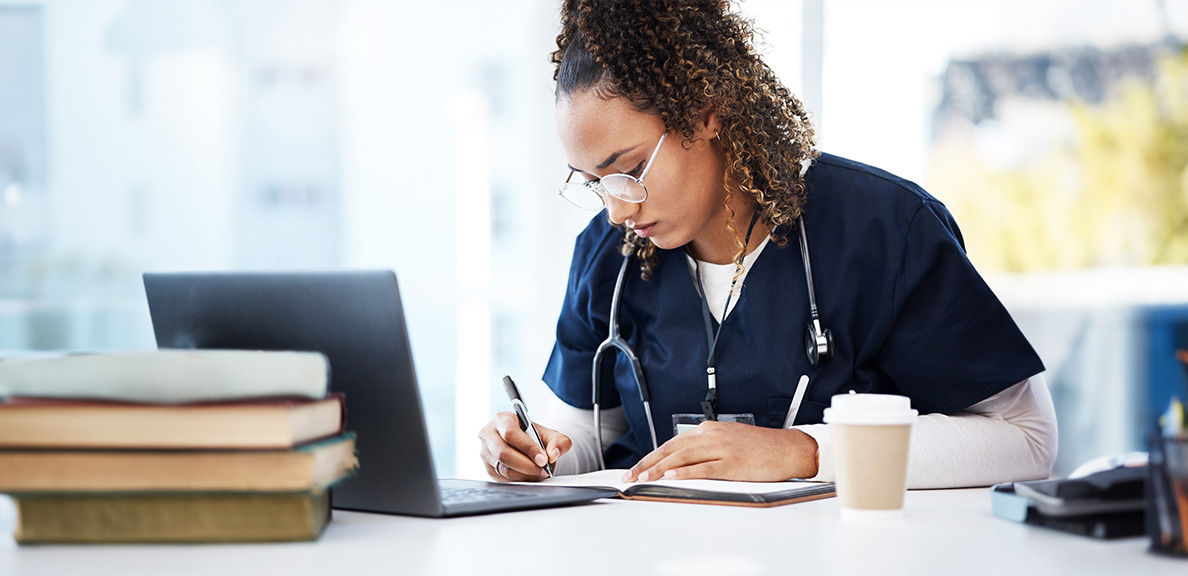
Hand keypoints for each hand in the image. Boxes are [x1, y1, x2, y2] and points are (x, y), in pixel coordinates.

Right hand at [479, 412, 571, 481]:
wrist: (528, 447)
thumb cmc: (537, 437)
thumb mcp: (552, 435)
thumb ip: (559, 442)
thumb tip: (553, 454)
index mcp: (503, 419)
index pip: (510, 433)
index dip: (527, 448)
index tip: (543, 459)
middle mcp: (489, 434)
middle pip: (503, 453)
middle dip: (526, 465)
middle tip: (543, 470)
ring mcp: (485, 452)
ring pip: (503, 468)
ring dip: (524, 474)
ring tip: (539, 473)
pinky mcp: (488, 468)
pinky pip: (503, 478)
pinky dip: (519, 480)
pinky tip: (529, 476)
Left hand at [621, 422, 818, 482]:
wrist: (787, 449)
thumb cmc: (760, 448)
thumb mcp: (727, 440)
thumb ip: (705, 447)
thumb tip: (681, 462)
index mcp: (708, 429)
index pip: (672, 443)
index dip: (651, 456)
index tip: (637, 467)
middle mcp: (711, 435)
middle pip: (671, 449)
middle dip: (648, 463)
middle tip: (631, 475)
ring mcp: (721, 448)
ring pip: (682, 458)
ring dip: (659, 469)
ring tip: (644, 478)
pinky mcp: (731, 463)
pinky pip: (703, 468)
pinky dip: (685, 472)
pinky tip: (671, 477)